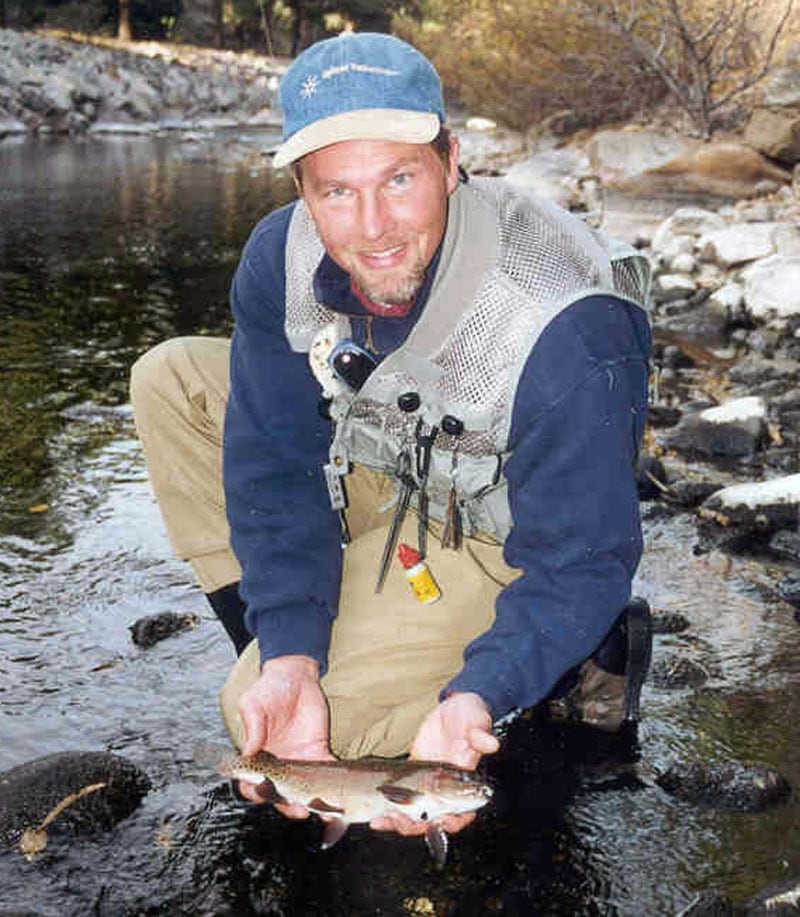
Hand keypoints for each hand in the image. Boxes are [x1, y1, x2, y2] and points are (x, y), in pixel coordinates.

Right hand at [237, 654, 333, 814]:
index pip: (252, 784)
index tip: (263, 794)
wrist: (295, 675)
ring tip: (321, 810)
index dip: (256, 793)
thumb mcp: (254, 704)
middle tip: (298, 809)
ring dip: (312, 802)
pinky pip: (326, 769)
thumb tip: (247, 752)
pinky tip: (340, 789)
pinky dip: (333, 782)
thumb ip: (252, 728)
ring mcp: (299, 761)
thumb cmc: (269, 689)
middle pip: (281, 794)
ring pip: (304, 789)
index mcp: (257, 757)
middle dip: (289, 806)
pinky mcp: (318, 751)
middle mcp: (278, 765)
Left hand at [370, 692, 498, 836]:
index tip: (440, 822)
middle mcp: (447, 788)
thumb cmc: (470, 715)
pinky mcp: (412, 776)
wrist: (454, 707)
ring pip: (414, 813)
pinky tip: (375, 815)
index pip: (463, 812)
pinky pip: (400, 799)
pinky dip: (389, 810)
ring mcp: (428, 785)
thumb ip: (480, 734)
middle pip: (433, 818)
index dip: (453, 822)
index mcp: (466, 781)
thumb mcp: (476, 720)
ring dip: (399, 822)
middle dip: (416, 825)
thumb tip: (491, 743)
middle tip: (400, 821)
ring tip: (382, 821)